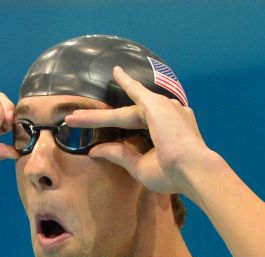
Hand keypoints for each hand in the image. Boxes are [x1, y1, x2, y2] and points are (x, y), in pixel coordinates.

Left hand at [64, 66, 215, 195]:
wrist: (191, 170)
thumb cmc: (172, 174)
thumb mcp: (139, 166)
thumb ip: (119, 155)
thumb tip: (94, 150)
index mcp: (170, 132)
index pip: (138, 129)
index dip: (120, 132)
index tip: (108, 134)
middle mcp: (169, 116)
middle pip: (126, 118)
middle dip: (100, 121)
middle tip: (75, 120)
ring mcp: (164, 108)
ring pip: (122, 112)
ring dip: (96, 117)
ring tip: (72, 119)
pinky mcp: (155, 104)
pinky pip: (134, 92)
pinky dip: (125, 82)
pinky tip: (114, 74)